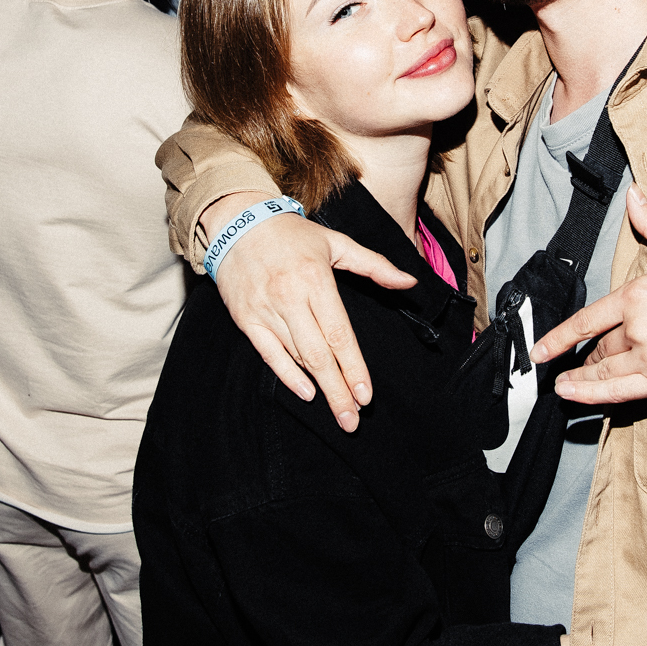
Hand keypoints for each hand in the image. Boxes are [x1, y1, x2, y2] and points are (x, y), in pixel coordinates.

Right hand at [211, 211, 415, 430]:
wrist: (236, 223)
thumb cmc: (292, 235)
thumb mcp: (336, 243)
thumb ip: (375, 265)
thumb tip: (410, 282)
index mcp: (316, 280)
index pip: (340, 335)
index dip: (353, 368)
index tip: (366, 395)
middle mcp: (290, 297)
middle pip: (319, 355)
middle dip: (338, 391)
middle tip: (352, 421)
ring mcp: (265, 310)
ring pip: (296, 357)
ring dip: (319, 387)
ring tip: (338, 411)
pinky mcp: (246, 318)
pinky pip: (268, 354)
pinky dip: (287, 375)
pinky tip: (306, 393)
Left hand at [534, 187, 646, 404]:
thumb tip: (633, 195)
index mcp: (638, 295)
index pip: (589, 319)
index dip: (560, 336)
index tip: (540, 348)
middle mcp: (638, 328)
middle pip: (601, 346)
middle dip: (587, 355)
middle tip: (574, 363)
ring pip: (605, 370)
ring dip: (581, 378)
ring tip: (564, 385)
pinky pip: (618, 392)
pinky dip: (591, 395)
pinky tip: (573, 396)